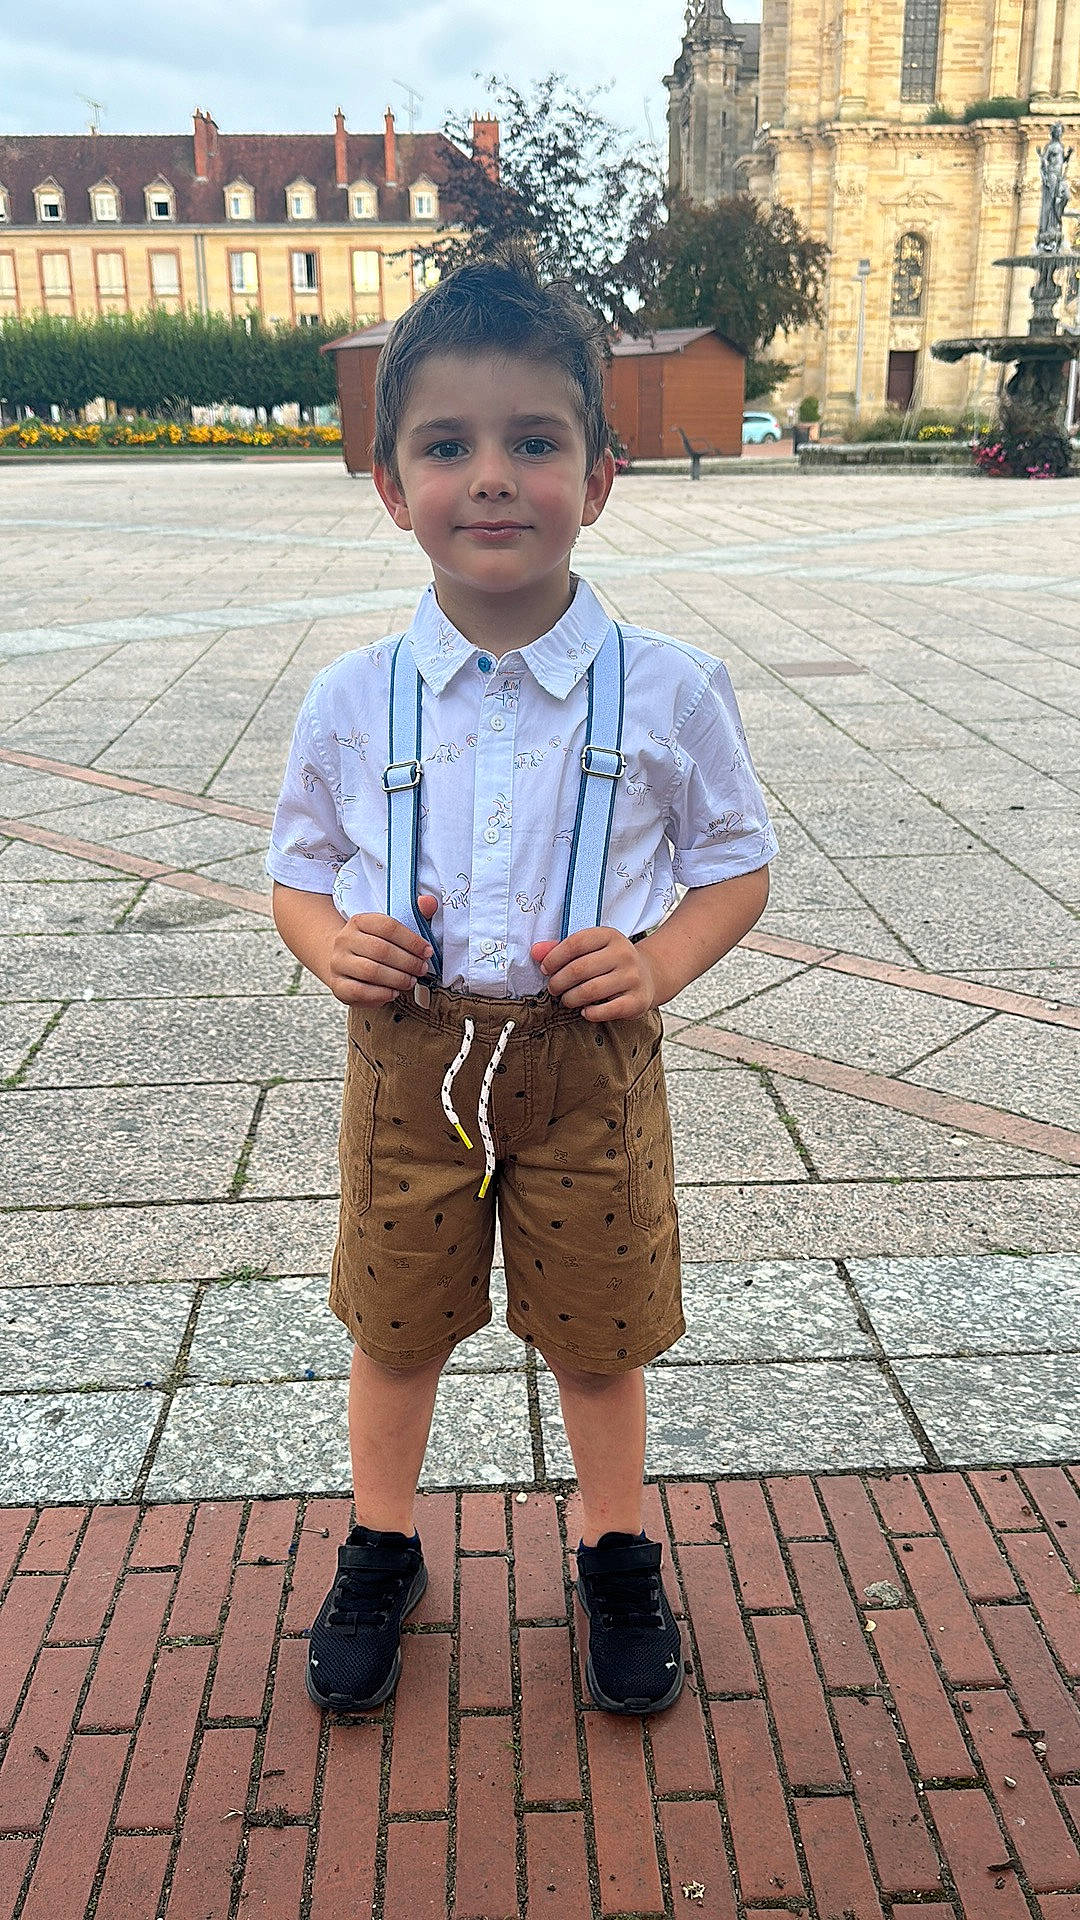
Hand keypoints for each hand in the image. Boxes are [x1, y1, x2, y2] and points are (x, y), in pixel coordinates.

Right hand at [327, 894, 437, 1004]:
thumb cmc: (375, 945)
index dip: (412, 940)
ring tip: (410, 981)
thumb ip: (415, 914)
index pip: (388, 927)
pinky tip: (393, 993)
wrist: (344, 961)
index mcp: (359, 921)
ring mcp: (338, 963)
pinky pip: (359, 992)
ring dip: (397, 979)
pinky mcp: (337, 985)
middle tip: (421, 969)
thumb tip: (430, 902)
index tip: (427, 951)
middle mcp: (345, 940)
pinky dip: (381, 994)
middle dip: (407, 962)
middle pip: (381, 950)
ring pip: (370, 972)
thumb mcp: (392, 929)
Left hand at [531, 926, 655, 1020]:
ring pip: (590, 991)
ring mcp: (633, 977)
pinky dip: (590, 1013)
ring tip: (567, 1000)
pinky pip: (607, 1010)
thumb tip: (536, 952)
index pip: (576, 943)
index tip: (546, 968)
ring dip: (570, 999)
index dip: (554, 957)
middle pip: (580, 969)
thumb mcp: (591, 949)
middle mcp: (624, 954)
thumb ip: (561, 949)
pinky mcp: (637, 1000)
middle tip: (553, 988)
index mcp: (610, 936)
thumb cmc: (611, 962)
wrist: (648, 975)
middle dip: (558, 982)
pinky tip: (585, 1010)